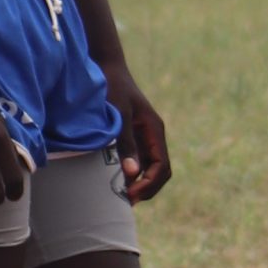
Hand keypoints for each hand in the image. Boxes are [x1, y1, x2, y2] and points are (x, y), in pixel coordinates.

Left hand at [109, 77, 172, 201]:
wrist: (105, 66)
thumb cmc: (112, 87)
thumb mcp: (119, 115)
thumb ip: (126, 143)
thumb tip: (132, 173)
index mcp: (155, 131)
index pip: (162, 166)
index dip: (150, 184)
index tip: (132, 194)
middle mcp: (151, 136)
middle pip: (157, 171)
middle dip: (145, 188)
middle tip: (125, 201)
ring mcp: (141, 137)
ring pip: (145, 168)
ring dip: (135, 183)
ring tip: (118, 195)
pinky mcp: (129, 136)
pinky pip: (133, 160)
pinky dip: (126, 173)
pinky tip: (112, 180)